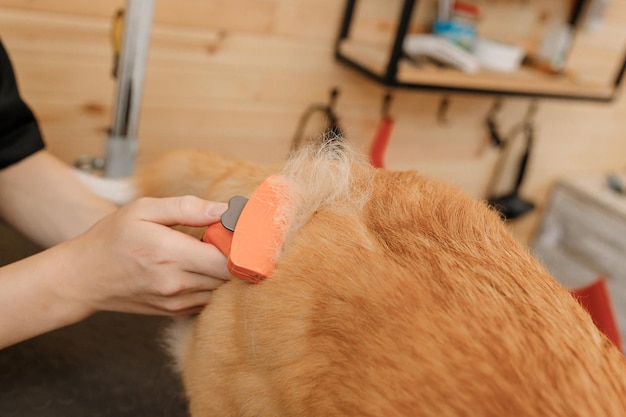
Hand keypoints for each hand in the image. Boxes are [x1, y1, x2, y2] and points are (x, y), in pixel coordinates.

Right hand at [60, 195, 229, 316]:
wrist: (83, 279)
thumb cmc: (112, 238)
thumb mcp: (143, 210)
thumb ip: (186, 208)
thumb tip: (223, 209)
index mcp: (169, 254)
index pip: (227, 260)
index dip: (243, 247)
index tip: (243, 232)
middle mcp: (176, 283)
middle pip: (230, 277)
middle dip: (237, 258)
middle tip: (230, 238)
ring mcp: (176, 302)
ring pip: (223, 291)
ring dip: (226, 273)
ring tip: (212, 252)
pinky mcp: (175, 312)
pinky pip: (209, 300)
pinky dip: (214, 285)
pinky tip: (201, 268)